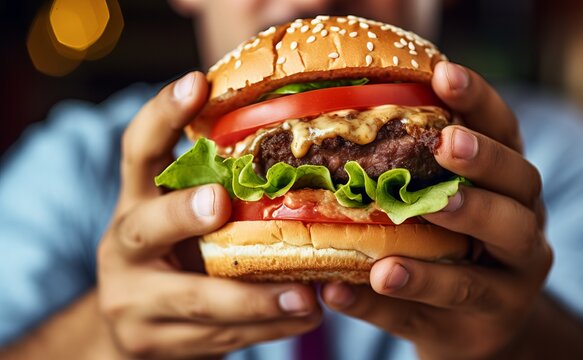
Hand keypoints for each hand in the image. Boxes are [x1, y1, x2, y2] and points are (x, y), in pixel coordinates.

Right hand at [97, 72, 321, 358]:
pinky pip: (218, 340)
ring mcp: (133, 302)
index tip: (197, 81)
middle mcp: (124, 247)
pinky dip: (265, 329)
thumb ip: (211, 188)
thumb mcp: (176, 215)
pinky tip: (302, 318)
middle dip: (183, 214)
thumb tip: (288, 148)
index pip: (137, 151)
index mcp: (134, 202)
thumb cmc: (172, 254)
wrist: (132, 324)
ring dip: (254, 299)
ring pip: (195, 300)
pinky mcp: (152, 343)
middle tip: (220, 203)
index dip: (162, 114)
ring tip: (306, 298)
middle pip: (147, 227)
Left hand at [321, 62, 551, 358]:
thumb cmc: (448, 252)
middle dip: (485, 160)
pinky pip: (441, 306)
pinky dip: (397, 293)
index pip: (505, 131)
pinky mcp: (486, 323)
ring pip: (502, 243)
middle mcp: (524, 223)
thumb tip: (322, 150)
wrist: (479, 330)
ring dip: (463, 223)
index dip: (479, 100)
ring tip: (418, 214)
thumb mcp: (441, 213)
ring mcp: (515, 278)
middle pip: (520, 183)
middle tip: (446, 143)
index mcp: (508, 184)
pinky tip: (344, 287)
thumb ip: (408, 181)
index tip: (443, 73)